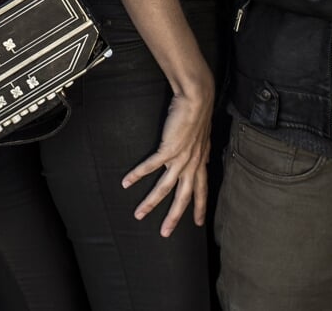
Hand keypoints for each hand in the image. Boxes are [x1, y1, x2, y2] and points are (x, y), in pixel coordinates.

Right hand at [121, 82, 213, 235]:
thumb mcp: (204, 138)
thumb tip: (205, 160)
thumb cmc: (199, 114)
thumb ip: (202, 152)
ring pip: (165, 187)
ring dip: (151, 203)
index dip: (200, 207)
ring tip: (138, 214)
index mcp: (201, 162)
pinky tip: (126, 182)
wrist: (197, 98)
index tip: (198, 223)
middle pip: (183, 197)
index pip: (202, 191)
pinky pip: (150, 166)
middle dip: (174, 217)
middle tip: (165, 233)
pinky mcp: (168, 148)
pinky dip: (137, 175)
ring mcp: (180, 158)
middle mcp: (192, 164)